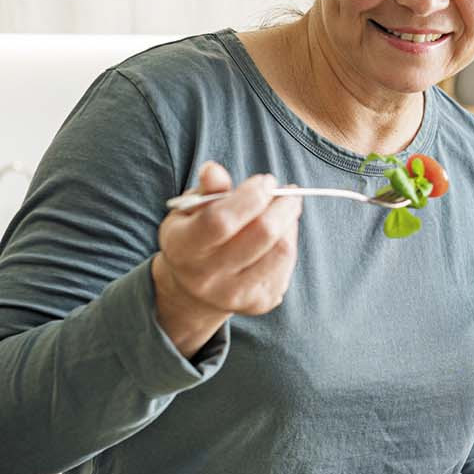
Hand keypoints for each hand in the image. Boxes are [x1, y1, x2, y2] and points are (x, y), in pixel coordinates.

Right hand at [152, 162, 301, 355]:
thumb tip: (213, 170)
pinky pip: (287, 263)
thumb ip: (207, 190)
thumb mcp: (191, 210)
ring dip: (289, 221)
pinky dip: (289, 239)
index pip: (221, 221)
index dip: (250, 196)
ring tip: (285, 207)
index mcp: (183, 248)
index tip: (265, 180)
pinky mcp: (259, 303)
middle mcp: (207, 277)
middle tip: (288, 190)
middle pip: (261, 234)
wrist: (194, 288)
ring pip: (281, 249)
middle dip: (282, 205)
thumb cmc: (196, 235)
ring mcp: (235, 295)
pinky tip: (280, 231)